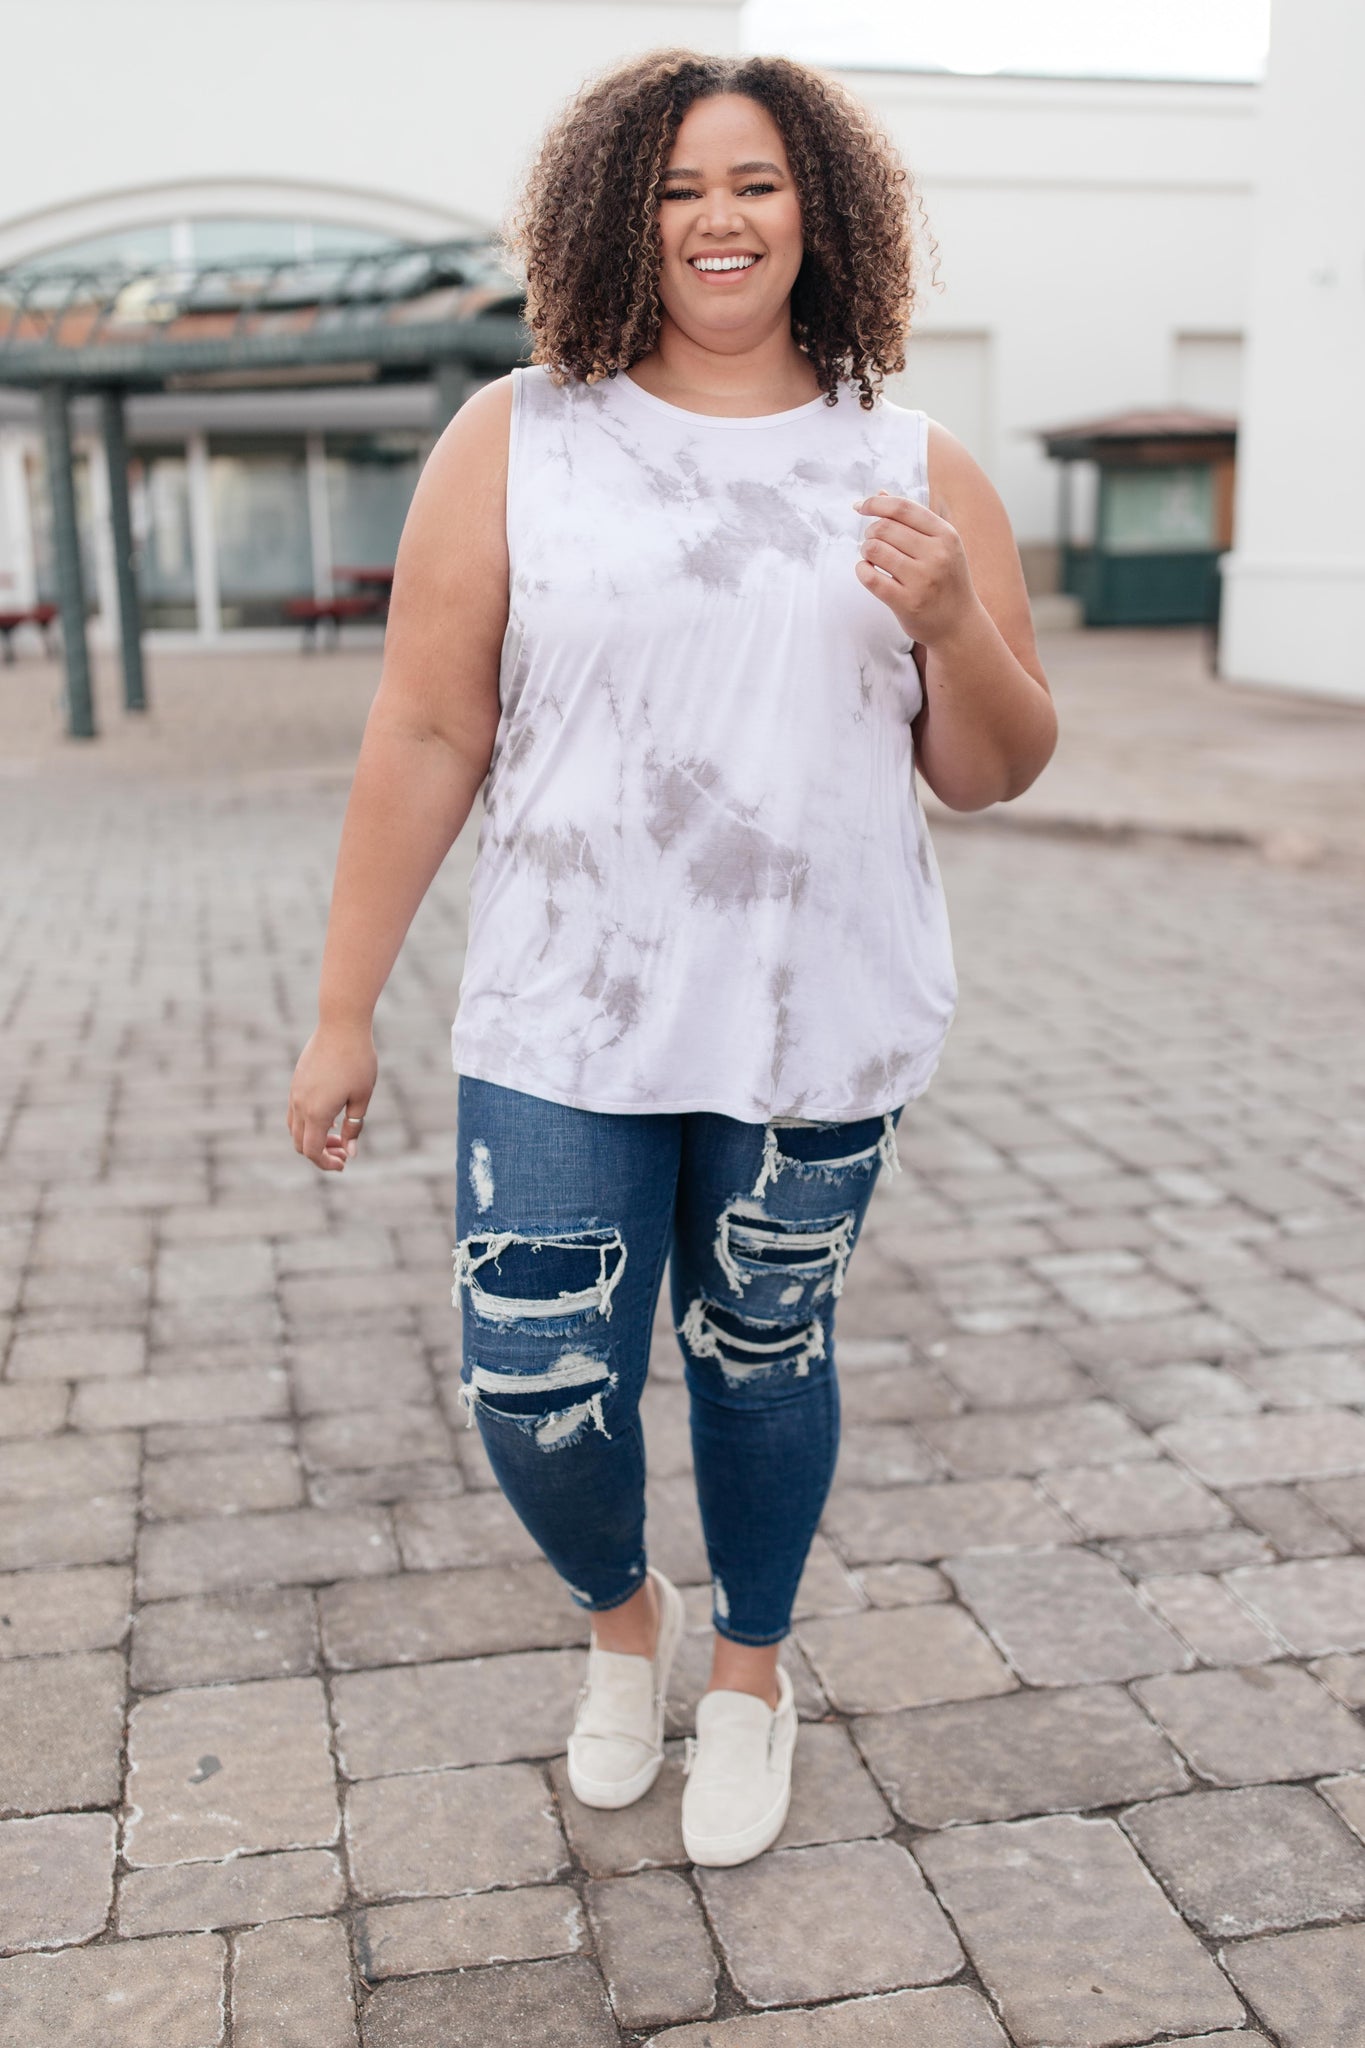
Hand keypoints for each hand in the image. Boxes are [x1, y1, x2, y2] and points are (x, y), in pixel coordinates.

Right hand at [287, 1024, 377, 1173]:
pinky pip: (296, 1111)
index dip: (326, 1163)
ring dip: (314, 1138)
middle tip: (344, 1153)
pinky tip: (332, 1117)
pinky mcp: (296, 1081)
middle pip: (300, 1143)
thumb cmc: (358, 1060)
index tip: (344, 1164)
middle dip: (321, 1153)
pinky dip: (309, 1122)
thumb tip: (350, 1153)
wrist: (341, 1024)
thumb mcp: (362, 1097)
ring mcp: (295, 1092)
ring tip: (339, 1136)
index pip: (313, 1151)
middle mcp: (300, 1105)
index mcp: (317, 1113)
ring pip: (295, 1128)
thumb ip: (354, 1127)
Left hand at [853, 487, 982, 648]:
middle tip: (872, 541)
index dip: (876, 503)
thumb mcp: (940, 545)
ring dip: (865, 550)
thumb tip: (879, 494)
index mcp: (946, 535)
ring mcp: (922, 580)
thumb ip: (911, 519)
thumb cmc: (945, 579)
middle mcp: (937, 555)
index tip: (860, 507)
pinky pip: (870, 578)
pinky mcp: (907, 603)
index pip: (903, 508)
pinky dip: (861, 571)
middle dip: (870, 531)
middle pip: (885, 528)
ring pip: (875, 550)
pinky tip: (867, 572)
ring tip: (871, 557)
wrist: (959, 624)